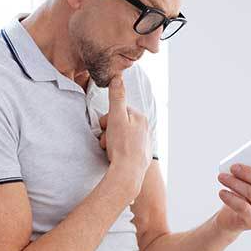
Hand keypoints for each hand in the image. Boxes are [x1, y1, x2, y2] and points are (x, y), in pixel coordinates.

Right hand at [100, 76, 150, 196]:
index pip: (118, 112)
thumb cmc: (121, 146)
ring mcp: (144, 143)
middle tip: (106, 143)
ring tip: (110, 151)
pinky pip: (126, 149)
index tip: (105, 130)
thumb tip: (118, 77)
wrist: (128, 173)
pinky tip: (117, 158)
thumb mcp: (116, 117)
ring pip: (122, 137)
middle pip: (119, 124)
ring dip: (111, 143)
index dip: (107, 120)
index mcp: (140, 118)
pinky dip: (119, 152)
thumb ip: (116, 97)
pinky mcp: (142, 156)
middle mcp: (146, 129)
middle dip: (109, 133)